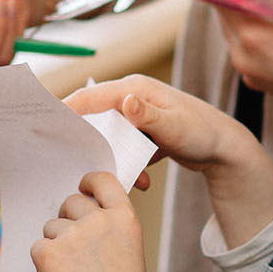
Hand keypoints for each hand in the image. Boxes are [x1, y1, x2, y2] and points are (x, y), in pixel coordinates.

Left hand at [31, 172, 153, 271]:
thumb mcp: (128, 249)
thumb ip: (109, 229)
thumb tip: (80, 219)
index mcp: (123, 217)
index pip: (101, 180)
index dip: (88, 183)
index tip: (83, 190)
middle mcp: (98, 219)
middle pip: (70, 202)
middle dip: (68, 219)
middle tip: (73, 247)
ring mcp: (72, 234)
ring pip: (51, 227)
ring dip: (56, 245)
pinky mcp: (48, 253)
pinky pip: (38, 248)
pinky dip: (44, 264)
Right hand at [63, 75, 252, 185]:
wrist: (226, 149)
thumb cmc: (203, 133)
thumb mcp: (175, 127)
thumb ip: (147, 116)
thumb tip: (124, 101)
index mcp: (135, 89)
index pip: (91, 96)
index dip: (67, 109)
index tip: (45, 125)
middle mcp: (132, 98)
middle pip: (95, 116)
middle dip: (86, 139)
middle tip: (71, 160)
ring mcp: (137, 115)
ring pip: (109, 135)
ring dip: (111, 157)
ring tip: (118, 177)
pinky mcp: (143, 132)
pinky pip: (124, 147)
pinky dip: (128, 164)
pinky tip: (142, 181)